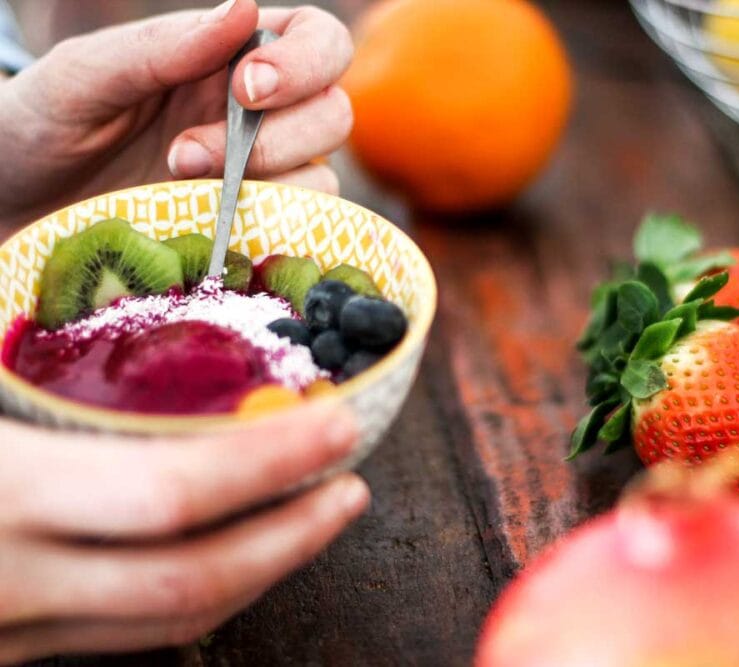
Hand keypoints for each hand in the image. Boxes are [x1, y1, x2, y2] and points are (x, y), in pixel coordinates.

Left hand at [0, 0, 352, 228]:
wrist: (14, 208)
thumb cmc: (42, 126)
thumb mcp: (82, 76)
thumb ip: (160, 46)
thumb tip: (244, 8)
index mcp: (229, 57)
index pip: (317, 41)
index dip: (304, 62)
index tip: (245, 87)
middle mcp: (258, 117)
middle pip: (335, 113)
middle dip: (278, 136)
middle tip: (188, 152)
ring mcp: (259, 181)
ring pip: (325, 177)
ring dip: (268, 185)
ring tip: (181, 187)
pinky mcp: (248, 234)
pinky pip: (297, 232)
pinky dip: (267, 230)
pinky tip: (209, 229)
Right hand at [0, 400, 367, 661]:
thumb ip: (43, 372)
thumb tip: (138, 318)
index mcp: (8, 490)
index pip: (172, 489)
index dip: (271, 461)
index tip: (338, 425)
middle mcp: (13, 578)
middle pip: (191, 577)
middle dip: (293, 534)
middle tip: (352, 487)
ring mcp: (9, 629)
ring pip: (166, 621)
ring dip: (259, 574)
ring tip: (315, 518)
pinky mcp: (7, 648)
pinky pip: (123, 633)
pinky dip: (194, 596)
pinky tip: (235, 556)